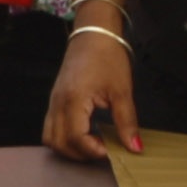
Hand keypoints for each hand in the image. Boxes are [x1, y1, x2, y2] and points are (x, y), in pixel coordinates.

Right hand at [43, 25, 139, 160]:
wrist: (93, 33)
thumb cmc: (108, 57)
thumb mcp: (122, 90)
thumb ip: (127, 122)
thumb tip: (134, 148)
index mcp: (73, 100)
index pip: (76, 138)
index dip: (93, 150)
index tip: (112, 150)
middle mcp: (58, 103)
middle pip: (58, 143)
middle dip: (81, 154)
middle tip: (104, 149)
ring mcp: (53, 102)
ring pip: (51, 138)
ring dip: (70, 148)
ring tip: (93, 143)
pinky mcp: (54, 100)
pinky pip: (51, 128)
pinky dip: (65, 138)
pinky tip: (85, 133)